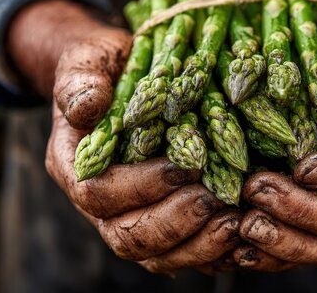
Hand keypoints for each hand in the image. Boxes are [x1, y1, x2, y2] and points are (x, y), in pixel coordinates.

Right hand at [8, 0, 240, 274]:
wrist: (125, 76)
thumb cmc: (107, 67)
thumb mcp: (88, 60)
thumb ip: (81, 81)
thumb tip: (87, 107)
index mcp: (75, 165)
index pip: (97, 194)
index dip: (139, 186)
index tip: (185, 166)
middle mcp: (100, 202)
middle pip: (127, 236)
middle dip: (173, 223)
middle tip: (215, 199)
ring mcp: (132, 215)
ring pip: (156, 255)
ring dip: (196, 244)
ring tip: (235, 221)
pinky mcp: (163, 219)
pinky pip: (183, 252)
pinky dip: (211, 250)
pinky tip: (241, 232)